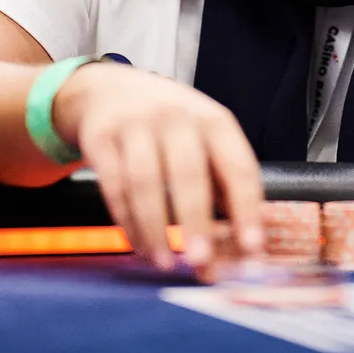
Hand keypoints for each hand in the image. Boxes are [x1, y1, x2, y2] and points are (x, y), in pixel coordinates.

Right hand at [52, 62, 262, 277]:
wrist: (110, 88)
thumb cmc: (171, 126)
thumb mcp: (206, 141)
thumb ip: (225, 188)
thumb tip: (244, 246)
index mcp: (214, 121)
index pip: (237, 165)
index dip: (246, 208)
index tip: (252, 246)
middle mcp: (176, 117)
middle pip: (188, 172)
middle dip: (196, 220)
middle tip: (201, 261)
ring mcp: (135, 125)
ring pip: (144, 182)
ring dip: (156, 229)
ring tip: (166, 264)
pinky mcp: (100, 139)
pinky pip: (113, 186)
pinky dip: (127, 222)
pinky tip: (140, 246)